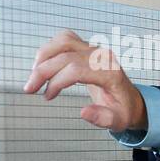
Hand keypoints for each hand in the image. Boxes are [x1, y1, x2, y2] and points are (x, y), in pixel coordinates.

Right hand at [24, 29, 147, 132]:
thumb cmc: (123, 110)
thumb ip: (104, 118)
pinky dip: (50, 50)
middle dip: (42, 71)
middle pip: (65, 55)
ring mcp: (95, 49)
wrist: (130, 99)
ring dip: (43, 57)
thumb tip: (84, 112)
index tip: (47, 97)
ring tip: (34, 77)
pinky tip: (43, 66)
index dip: (56, 81)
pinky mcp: (87, 47)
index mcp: (110, 73)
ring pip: (63, 41)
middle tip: (29, 89)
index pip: (76, 69)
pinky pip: (64, 39)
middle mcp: (102, 56)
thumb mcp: (118, 121)